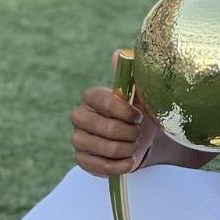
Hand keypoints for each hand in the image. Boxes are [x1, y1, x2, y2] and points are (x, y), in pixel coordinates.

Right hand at [70, 54, 160, 177]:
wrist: (140, 141)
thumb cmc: (138, 114)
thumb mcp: (140, 93)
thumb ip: (131, 75)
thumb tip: (119, 52)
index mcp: (91, 97)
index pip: (101, 100)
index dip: (123, 111)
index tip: (138, 116)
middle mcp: (79, 116)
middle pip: (101, 127)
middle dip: (126, 133)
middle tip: (138, 133)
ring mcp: (78, 139)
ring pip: (101, 147)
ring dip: (125, 149)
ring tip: (135, 146)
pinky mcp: (82, 160)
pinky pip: (98, 166)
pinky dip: (118, 166)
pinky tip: (129, 161)